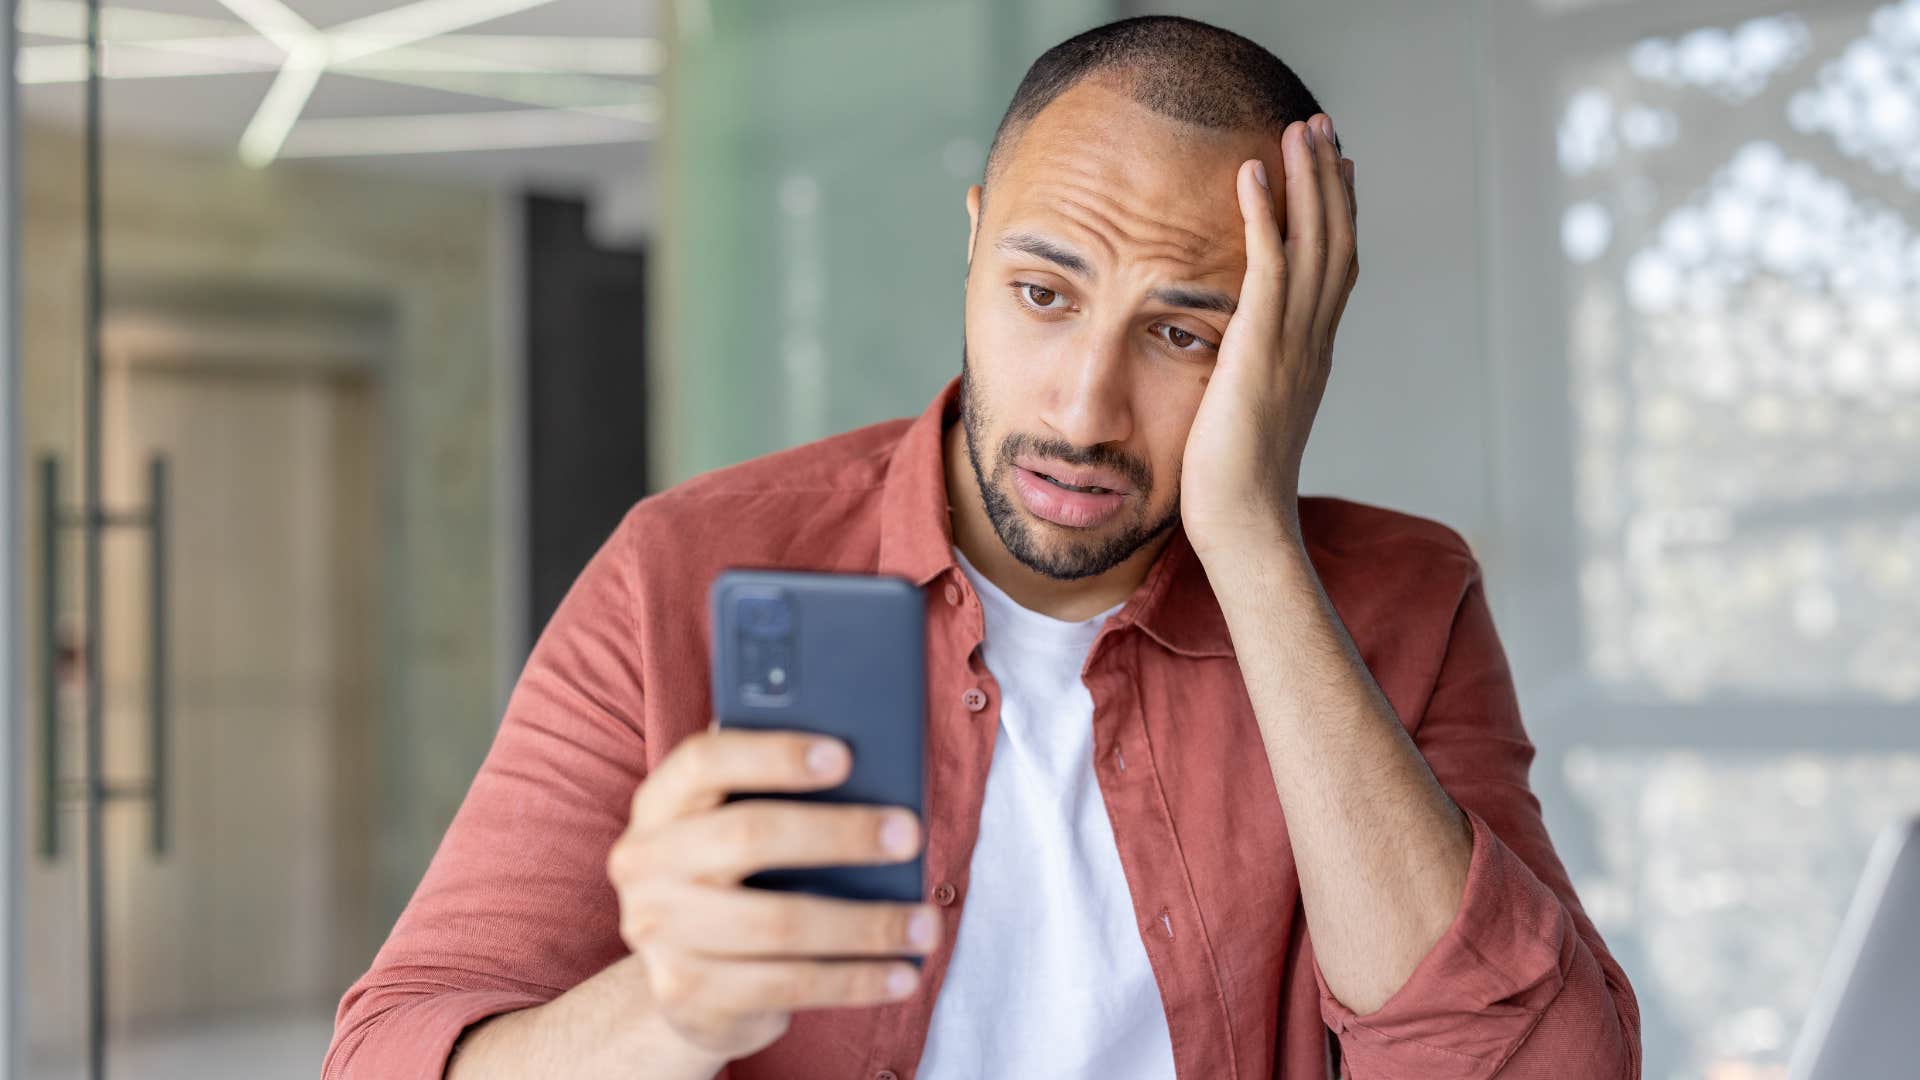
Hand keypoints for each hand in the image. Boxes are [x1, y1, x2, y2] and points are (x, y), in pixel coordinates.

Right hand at [606, 729, 938, 1062]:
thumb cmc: (735, 878)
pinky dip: (856, 980)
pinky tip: (903, 974)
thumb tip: (871, 758)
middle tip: (909, 835)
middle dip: (840, 833)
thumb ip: (777, 790)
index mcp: (660, 804)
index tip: (844, 756)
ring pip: (779, 923)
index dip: (774, 754)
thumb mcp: (736, 827)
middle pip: (749, 836)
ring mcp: (660, 935)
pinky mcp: (689, 996)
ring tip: (926, 923)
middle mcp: (646, 864)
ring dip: (867, 924)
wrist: (686, 983)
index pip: (705, 761)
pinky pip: (789, 985)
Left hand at [1179, 114, 1356, 559]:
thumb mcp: (1248, 417)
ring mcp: (1294, 343)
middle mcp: (1314, 341)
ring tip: (1301, 129)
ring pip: (1314, 242)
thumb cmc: (1233, 486)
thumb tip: (1235, 364)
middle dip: (1331, 181)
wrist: (1243, 523)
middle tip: (1323, 128)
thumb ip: (1251, 380)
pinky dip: (1264, 215)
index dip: (1338, 217)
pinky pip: (1268, 265)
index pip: (1334, 271)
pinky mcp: (1261, 347)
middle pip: (1336, 242)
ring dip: (1308, 180)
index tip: (1336, 171)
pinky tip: (1252, 173)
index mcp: (1311, 356)